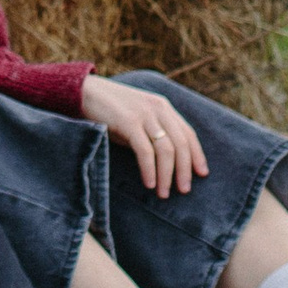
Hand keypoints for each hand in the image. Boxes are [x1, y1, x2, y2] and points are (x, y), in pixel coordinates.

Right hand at [83, 75, 208, 196]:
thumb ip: (152, 134)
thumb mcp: (138, 120)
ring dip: (167, 175)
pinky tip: (149, 183)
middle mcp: (158, 109)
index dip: (197, 155)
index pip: (188, 133)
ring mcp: (143, 114)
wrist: (84, 93)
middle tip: (184, 190)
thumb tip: (166, 164)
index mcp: (163, 107)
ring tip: (163, 193)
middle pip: (180, 143)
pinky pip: (145, 151)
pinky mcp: (128, 122)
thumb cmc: (111, 111)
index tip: (202, 174)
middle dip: (184, 170)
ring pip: (166, 149)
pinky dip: (150, 170)